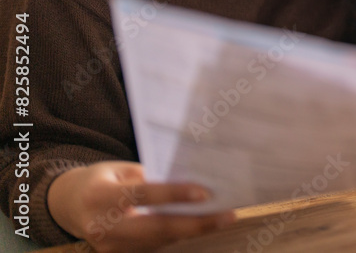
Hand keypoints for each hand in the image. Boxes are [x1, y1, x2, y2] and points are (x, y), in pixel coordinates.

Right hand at [47, 160, 235, 251]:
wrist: (69, 205)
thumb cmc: (101, 179)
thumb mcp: (119, 169)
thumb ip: (148, 177)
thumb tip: (189, 184)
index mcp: (101, 196)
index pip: (144, 194)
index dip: (175, 195)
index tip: (205, 194)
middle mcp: (103, 225)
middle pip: (157, 228)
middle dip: (195, 224)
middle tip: (227, 215)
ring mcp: (108, 246)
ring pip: (159, 241)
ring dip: (192, 231)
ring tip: (221, 218)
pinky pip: (154, 246)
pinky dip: (178, 236)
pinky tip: (199, 226)